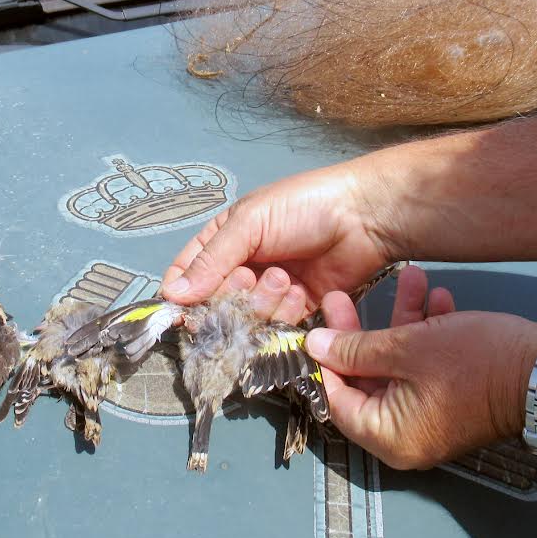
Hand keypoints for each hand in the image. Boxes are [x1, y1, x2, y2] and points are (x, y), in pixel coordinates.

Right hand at [161, 161, 396, 321]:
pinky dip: (284, 317)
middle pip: (214, 304)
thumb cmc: (303, 207)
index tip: (184, 312)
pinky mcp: (296, 312)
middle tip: (250, 278)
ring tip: (284, 279)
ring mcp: (269, 293)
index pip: (186, 274)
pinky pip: (275, 330)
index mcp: (223, 241)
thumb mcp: (249, 223)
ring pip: (245, 320)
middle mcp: (241, 269)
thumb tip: (171, 296)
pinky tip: (300, 294)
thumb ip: (211, 260)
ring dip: (262, 304)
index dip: (181, 294)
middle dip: (230, 296)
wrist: (365, 217)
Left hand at [305, 266, 536, 468]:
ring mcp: (430, 419)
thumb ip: (355, 348)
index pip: (335, 398)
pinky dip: (427, 334)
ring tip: (407, 278)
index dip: (323, 359)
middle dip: (361, 330)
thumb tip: (314, 346)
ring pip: (399, 365)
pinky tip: (438, 296)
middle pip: (366, 379)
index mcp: (387, 436)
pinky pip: (427, 367)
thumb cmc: (476, 362)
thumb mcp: (406, 347)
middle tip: (345, 295)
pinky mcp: (453, 400)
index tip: (316, 325)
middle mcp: (405, 437)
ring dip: (402, 321)